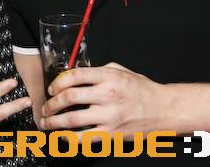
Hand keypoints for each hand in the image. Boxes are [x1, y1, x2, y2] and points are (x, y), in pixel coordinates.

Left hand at [41, 63, 167, 138]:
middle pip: (69, 97)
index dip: (57, 82)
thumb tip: (75, 73)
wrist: (164, 109)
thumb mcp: (121, 71)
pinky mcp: (112, 135)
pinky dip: (69, 139)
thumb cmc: (142, 89)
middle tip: (45, 106)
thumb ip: (98, 71)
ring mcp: (109, 116)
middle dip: (51, 103)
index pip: (74, 75)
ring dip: (54, 121)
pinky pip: (84, 139)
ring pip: (72, 120)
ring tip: (46, 122)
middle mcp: (107, 95)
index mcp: (108, 77)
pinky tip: (62, 136)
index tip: (51, 88)